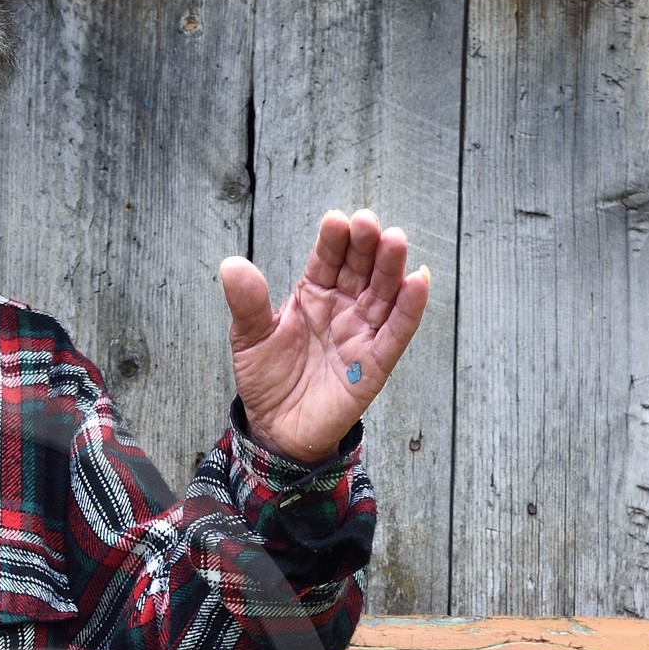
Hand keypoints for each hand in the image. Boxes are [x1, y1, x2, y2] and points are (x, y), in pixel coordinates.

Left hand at [218, 210, 429, 463]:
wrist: (276, 428)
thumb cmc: (267, 378)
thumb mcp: (249, 338)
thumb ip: (247, 303)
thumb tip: (231, 265)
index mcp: (314, 293)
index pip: (328, 258)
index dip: (333, 240)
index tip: (335, 221)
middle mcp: (343, 306)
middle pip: (361, 269)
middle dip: (366, 245)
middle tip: (368, 222)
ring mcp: (361, 332)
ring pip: (383, 293)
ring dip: (391, 267)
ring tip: (394, 241)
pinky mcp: (376, 362)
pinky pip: (397, 332)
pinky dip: (409, 308)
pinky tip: (417, 281)